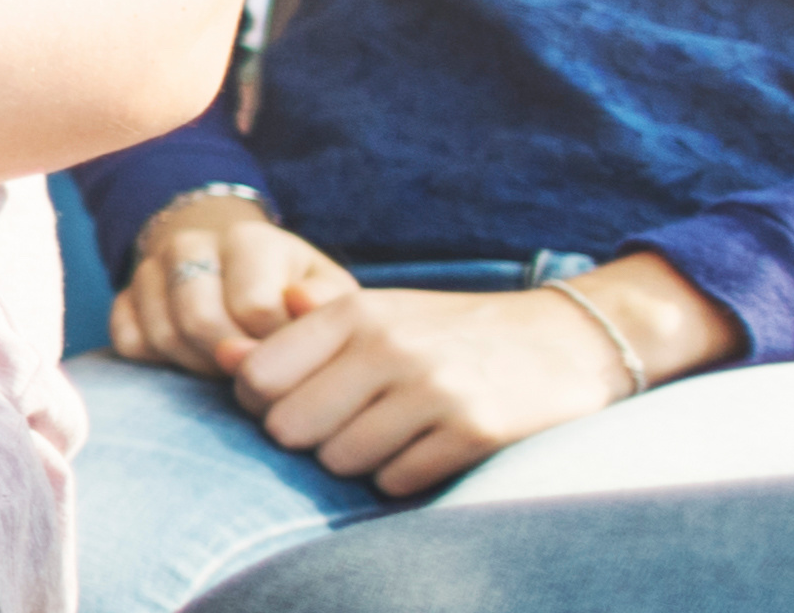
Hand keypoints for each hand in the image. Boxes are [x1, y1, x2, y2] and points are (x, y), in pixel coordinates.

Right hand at [115, 193, 359, 373]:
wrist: (231, 262)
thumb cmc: (288, 286)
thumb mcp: (323, 287)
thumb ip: (325, 300)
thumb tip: (301, 303)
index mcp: (248, 239)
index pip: (254, 308)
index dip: (274, 343)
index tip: (289, 349)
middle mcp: (190, 244)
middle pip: (200, 322)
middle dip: (231, 359)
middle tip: (254, 368)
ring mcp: (149, 269)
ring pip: (163, 336)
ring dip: (197, 365)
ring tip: (226, 363)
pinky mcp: (122, 296)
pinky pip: (129, 342)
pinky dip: (159, 361)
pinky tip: (190, 355)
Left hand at [232, 285, 646, 497]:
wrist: (564, 340)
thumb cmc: (450, 332)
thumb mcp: (378, 313)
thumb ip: (303, 335)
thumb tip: (228, 357)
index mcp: (354, 313)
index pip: (257, 377)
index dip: (263, 402)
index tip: (294, 402)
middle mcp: (389, 347)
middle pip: (289, 428)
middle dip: (309, 438)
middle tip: (343, 426)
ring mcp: (433, 390)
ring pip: (339, 461)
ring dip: (358, 460)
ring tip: (390, 435)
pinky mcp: (473, 431)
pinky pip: (394, 481)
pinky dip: (401, 475)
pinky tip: (425, 449)